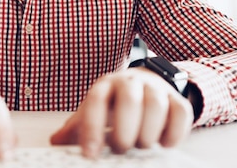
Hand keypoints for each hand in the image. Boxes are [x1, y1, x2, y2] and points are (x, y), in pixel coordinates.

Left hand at [49, 67, 193, 157]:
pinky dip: (174, 132)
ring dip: (148, 132)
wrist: (144, 84)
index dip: (92, 129)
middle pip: (129, 100)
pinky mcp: (177, 99)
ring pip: (156, 105)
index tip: (90, 155)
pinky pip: (181, 112)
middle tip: (122, 148)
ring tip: (142, 146)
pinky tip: (164, 144)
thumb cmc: (114, 104)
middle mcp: (130, 82)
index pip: (96, 102)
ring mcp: (156, 89)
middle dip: (125, 129)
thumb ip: (76, 128)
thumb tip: (55, 142)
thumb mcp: (93, 112)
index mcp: (105, 86)